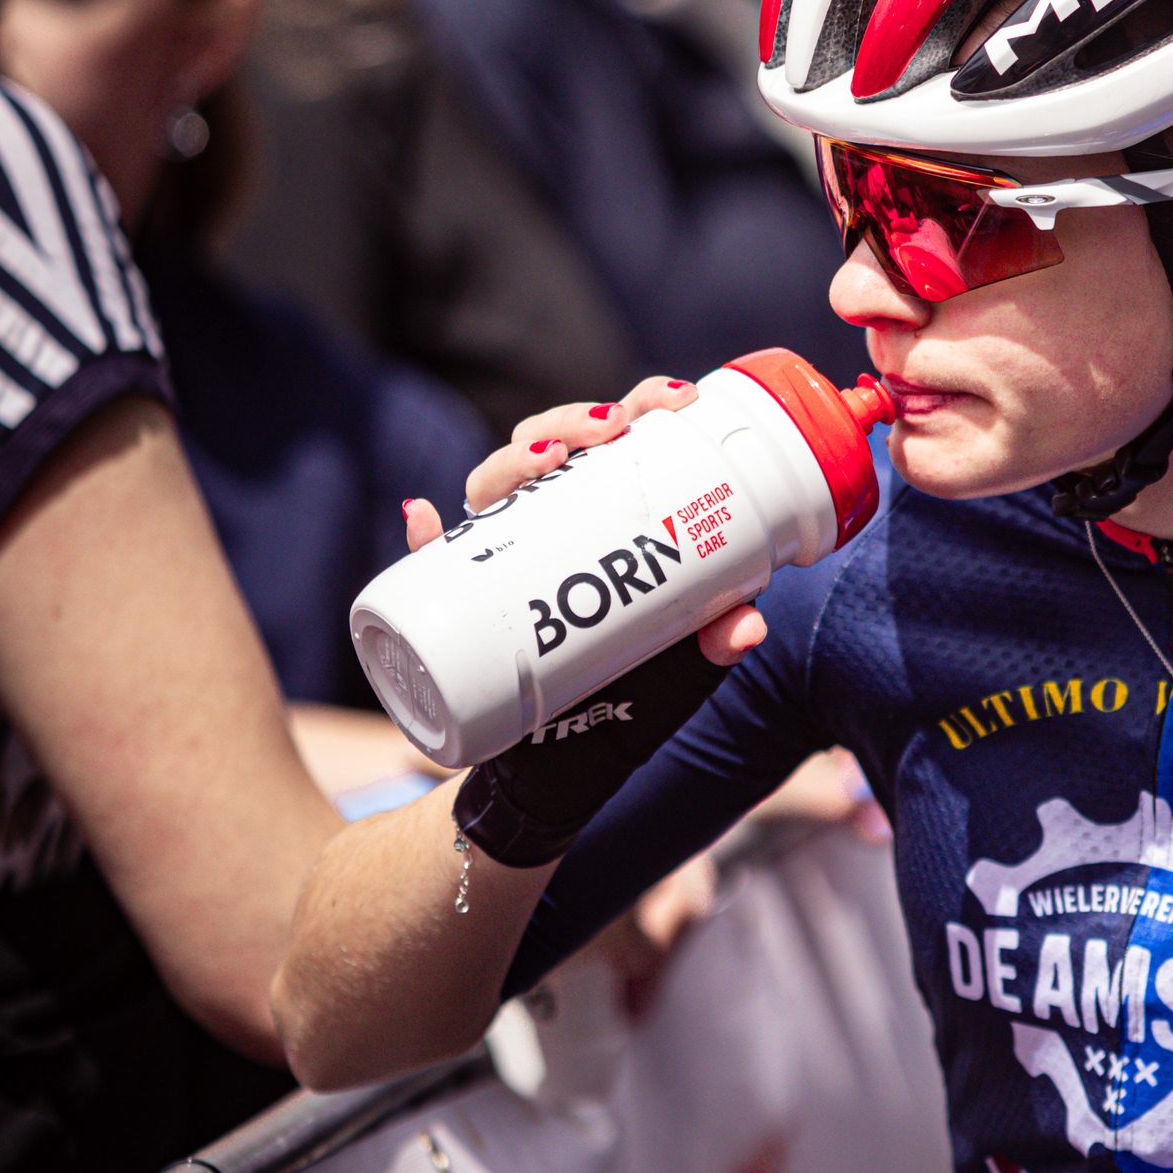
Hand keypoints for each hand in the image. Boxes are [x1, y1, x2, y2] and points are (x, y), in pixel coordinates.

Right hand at [403, 377, 765, 666]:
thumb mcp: (678, 669)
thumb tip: (749, 626)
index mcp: (603, 519)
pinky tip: (424, 516)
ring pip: (495, 482)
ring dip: (515, 457)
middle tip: (611, 427)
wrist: (560, 775)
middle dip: (576, 421)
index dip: (640, 405)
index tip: (675, 398)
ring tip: (549, 458)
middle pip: (551, 444)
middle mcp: (548, 526)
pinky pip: (431, 561)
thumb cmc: (623, 702)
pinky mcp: (463, 602)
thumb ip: (712, 643)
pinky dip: (424, 535)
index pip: (615, 442)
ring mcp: (503, 558)